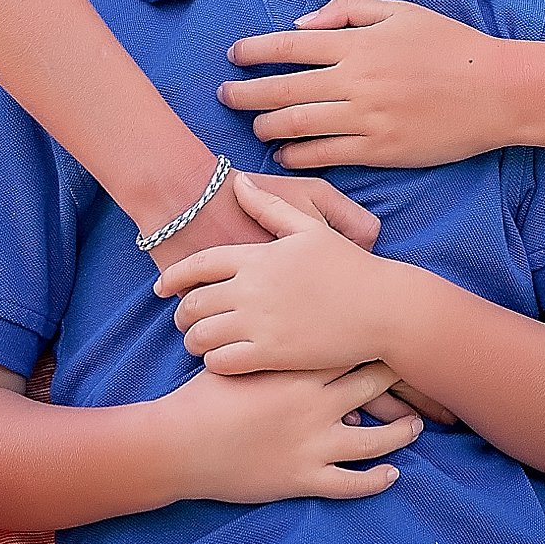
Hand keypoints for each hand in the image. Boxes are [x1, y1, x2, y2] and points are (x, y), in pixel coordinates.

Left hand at [156, 170, 396, 374]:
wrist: (382, 308)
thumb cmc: (348, 266)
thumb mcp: (309, 227)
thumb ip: (268, 206)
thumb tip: (237, 182)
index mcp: (258, 256)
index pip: (198, 265)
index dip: (174, 276)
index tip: (162, 287)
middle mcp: (252, 289)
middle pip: (193, 302)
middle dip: (181, 313)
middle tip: (183, 319)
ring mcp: (260, 323)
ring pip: (202, 336)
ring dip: (194, 340)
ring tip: (200, 342)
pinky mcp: (272, 355)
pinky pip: (222, 362)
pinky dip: (213, 361)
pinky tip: (221, 359)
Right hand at [160, 358, 419, 503]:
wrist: (179, 443)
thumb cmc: (204, 396)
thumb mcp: (240, 355)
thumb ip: (275, 344)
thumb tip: (307, 336)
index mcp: (298, 370)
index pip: (353, 349)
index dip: (381, 342)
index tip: (401, 336)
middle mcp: (314, 405)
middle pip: (373, 388)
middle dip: (401, 382)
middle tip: (424, 376)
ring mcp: (312, 445)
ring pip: (374, 441)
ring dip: (400, 433)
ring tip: (416, 427)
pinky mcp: (302, 480)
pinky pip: (351, 485)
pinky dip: (375, 482)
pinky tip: (391, 477)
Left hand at [218, 0, 513, 168]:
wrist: (496, 91)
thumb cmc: (451, 45)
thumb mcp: (401, 11)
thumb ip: (348, 10)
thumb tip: (303, 22)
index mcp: (359, 43)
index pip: (290, 46)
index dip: (254, 51)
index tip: (233, 56)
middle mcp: (356, 81)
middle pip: (282, 90)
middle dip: (245, 94)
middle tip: (225, 96)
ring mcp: (367, 119)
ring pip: (298, 126)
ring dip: (266, 127)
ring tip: (253, 126)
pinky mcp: (381, 151)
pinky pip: (327, 156)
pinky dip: (298, 155)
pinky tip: (285, 154)